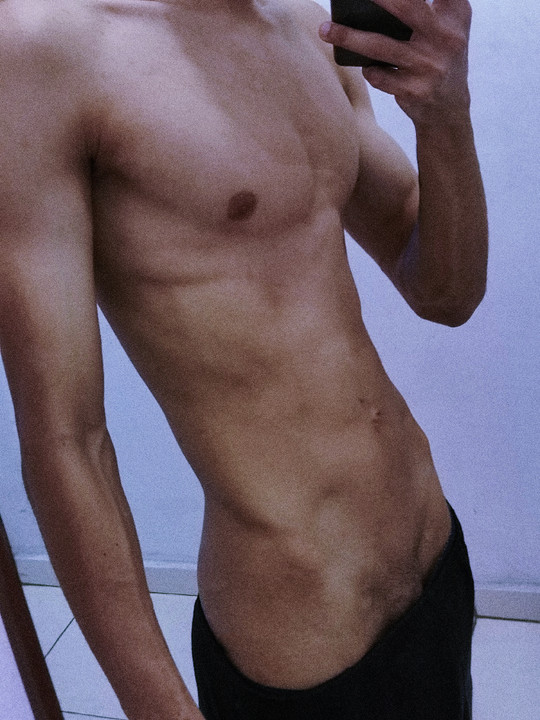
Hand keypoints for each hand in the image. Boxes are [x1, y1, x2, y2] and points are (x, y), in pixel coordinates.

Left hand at [319, 0, 472, 126]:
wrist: (448, 109)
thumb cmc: (438, 57)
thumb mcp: (449, 26)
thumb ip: (432, 4)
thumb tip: (371, 1)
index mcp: (456, 13)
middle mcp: (446, 38)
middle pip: (406, 6)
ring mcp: (429, 66)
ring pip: (380, 46)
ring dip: (348, 36)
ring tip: (325, 29)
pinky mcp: (414, 91)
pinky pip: (378, 76)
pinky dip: (368, 70)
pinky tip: (366, 67)